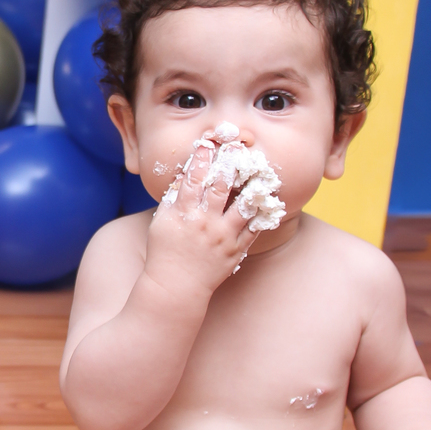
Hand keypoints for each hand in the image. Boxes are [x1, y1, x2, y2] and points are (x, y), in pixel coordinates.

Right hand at [143, 138, 252, 298]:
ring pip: (243, 206)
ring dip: (253, 186)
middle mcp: (205, 222)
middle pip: (221, 187)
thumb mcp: (162, 221)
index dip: (201, 158)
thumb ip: (175, 198)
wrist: (176, 286)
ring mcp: (223, 237)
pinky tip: (268, 200)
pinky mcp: (236, 250)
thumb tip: (186, 174)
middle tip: (238, 147)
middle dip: (230, 163)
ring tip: (260, 171)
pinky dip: (262, 215)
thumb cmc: (165, 251)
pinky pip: (253, 229)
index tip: (208, 143)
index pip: (194, 179)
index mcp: (184, 213)